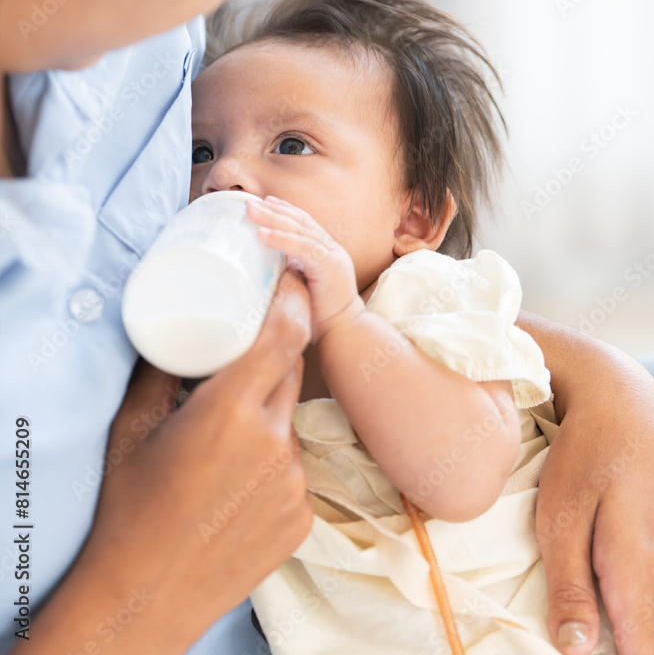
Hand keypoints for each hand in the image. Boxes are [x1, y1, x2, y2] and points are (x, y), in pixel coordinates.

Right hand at [20, 272, 312, 654]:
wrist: (147, 593)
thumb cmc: (131, 506)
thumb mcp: (134, 426)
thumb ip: (159, 370)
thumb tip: (175, 329)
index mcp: (229, 412)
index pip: (284, 335)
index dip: (294, 300)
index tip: (291, 280)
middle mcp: (272, 443)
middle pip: (290, 372)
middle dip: (273, 354)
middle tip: (245, 352)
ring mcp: (293, 483)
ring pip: (290, 422)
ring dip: (268, 415)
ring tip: (226, 441)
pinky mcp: (303, 516)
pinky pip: (295, 468)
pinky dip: (273, 461)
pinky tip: (239, 480)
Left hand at [247, 195, 364, 341]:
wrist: (345, 333)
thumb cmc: (322, 317)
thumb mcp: (303, 287)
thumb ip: (291, 273)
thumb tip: (265, 268)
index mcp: (327, 252)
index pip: (304, 223)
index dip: (285, 210)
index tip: (264, 202)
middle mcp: (332, 249)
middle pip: (300, 221)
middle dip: (273, 209)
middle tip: (249, 202)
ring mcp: (333, 255)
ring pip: (300, 229)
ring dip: (272, 218)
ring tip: (250, 212)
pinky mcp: (330, 266)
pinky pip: (302, 247)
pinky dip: (281, 239)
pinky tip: (262, 234)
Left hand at [523, 314, 653, 654]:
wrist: (623, 402)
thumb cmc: (584, 457)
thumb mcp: (560, 518)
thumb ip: (569, 585)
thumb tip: (576, 650)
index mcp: (634, 570)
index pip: (646, 651)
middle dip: (638, 645)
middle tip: (599, 640)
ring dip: (644, 623)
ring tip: (615, 624)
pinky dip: (651, 599)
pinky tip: (632, 598)